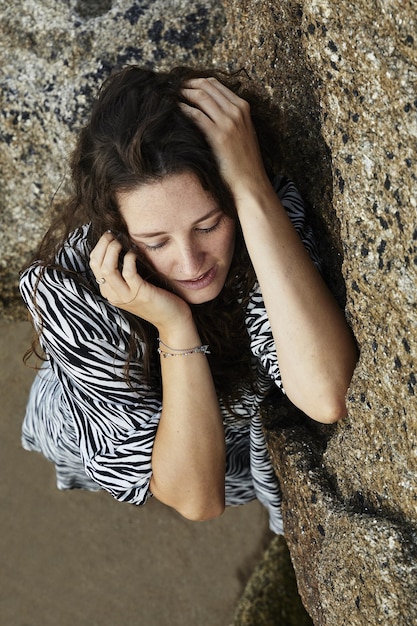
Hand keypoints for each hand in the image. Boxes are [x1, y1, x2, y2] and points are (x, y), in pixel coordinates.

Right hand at [89, 232, 190, 328]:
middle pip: (96, 265)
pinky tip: (135, 253)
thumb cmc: (156, 298)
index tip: (109, 236)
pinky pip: (128, 272)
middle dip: (103, 245)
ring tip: (121, 241)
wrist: (172, 320)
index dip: (99, 247)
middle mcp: (113, 295)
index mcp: (109, 292)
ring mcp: (125, 296)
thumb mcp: (134, 286)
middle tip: (113, 235)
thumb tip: (120, 245)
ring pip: (107, 269)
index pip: (94, 265)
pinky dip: (130, 258)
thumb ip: (124, 272)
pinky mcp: (140, 293)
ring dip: (113, 250)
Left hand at [180, 77, 270, 199]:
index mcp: (243, 107)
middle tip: (174, 88)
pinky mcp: (219, 136)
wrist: (250, 180)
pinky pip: (197, 115)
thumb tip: (211, 110)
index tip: (184, 85)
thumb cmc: (244, 161)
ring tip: (172, 96)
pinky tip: (176, 110)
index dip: (197, 81)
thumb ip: (232, 118)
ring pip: (201, 97)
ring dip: (184, 94)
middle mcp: (236, 111)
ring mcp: (228, 122)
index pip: (216, 84)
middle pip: (207, 86)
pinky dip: (184, 109)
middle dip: (188, 84)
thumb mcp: (243, 132)